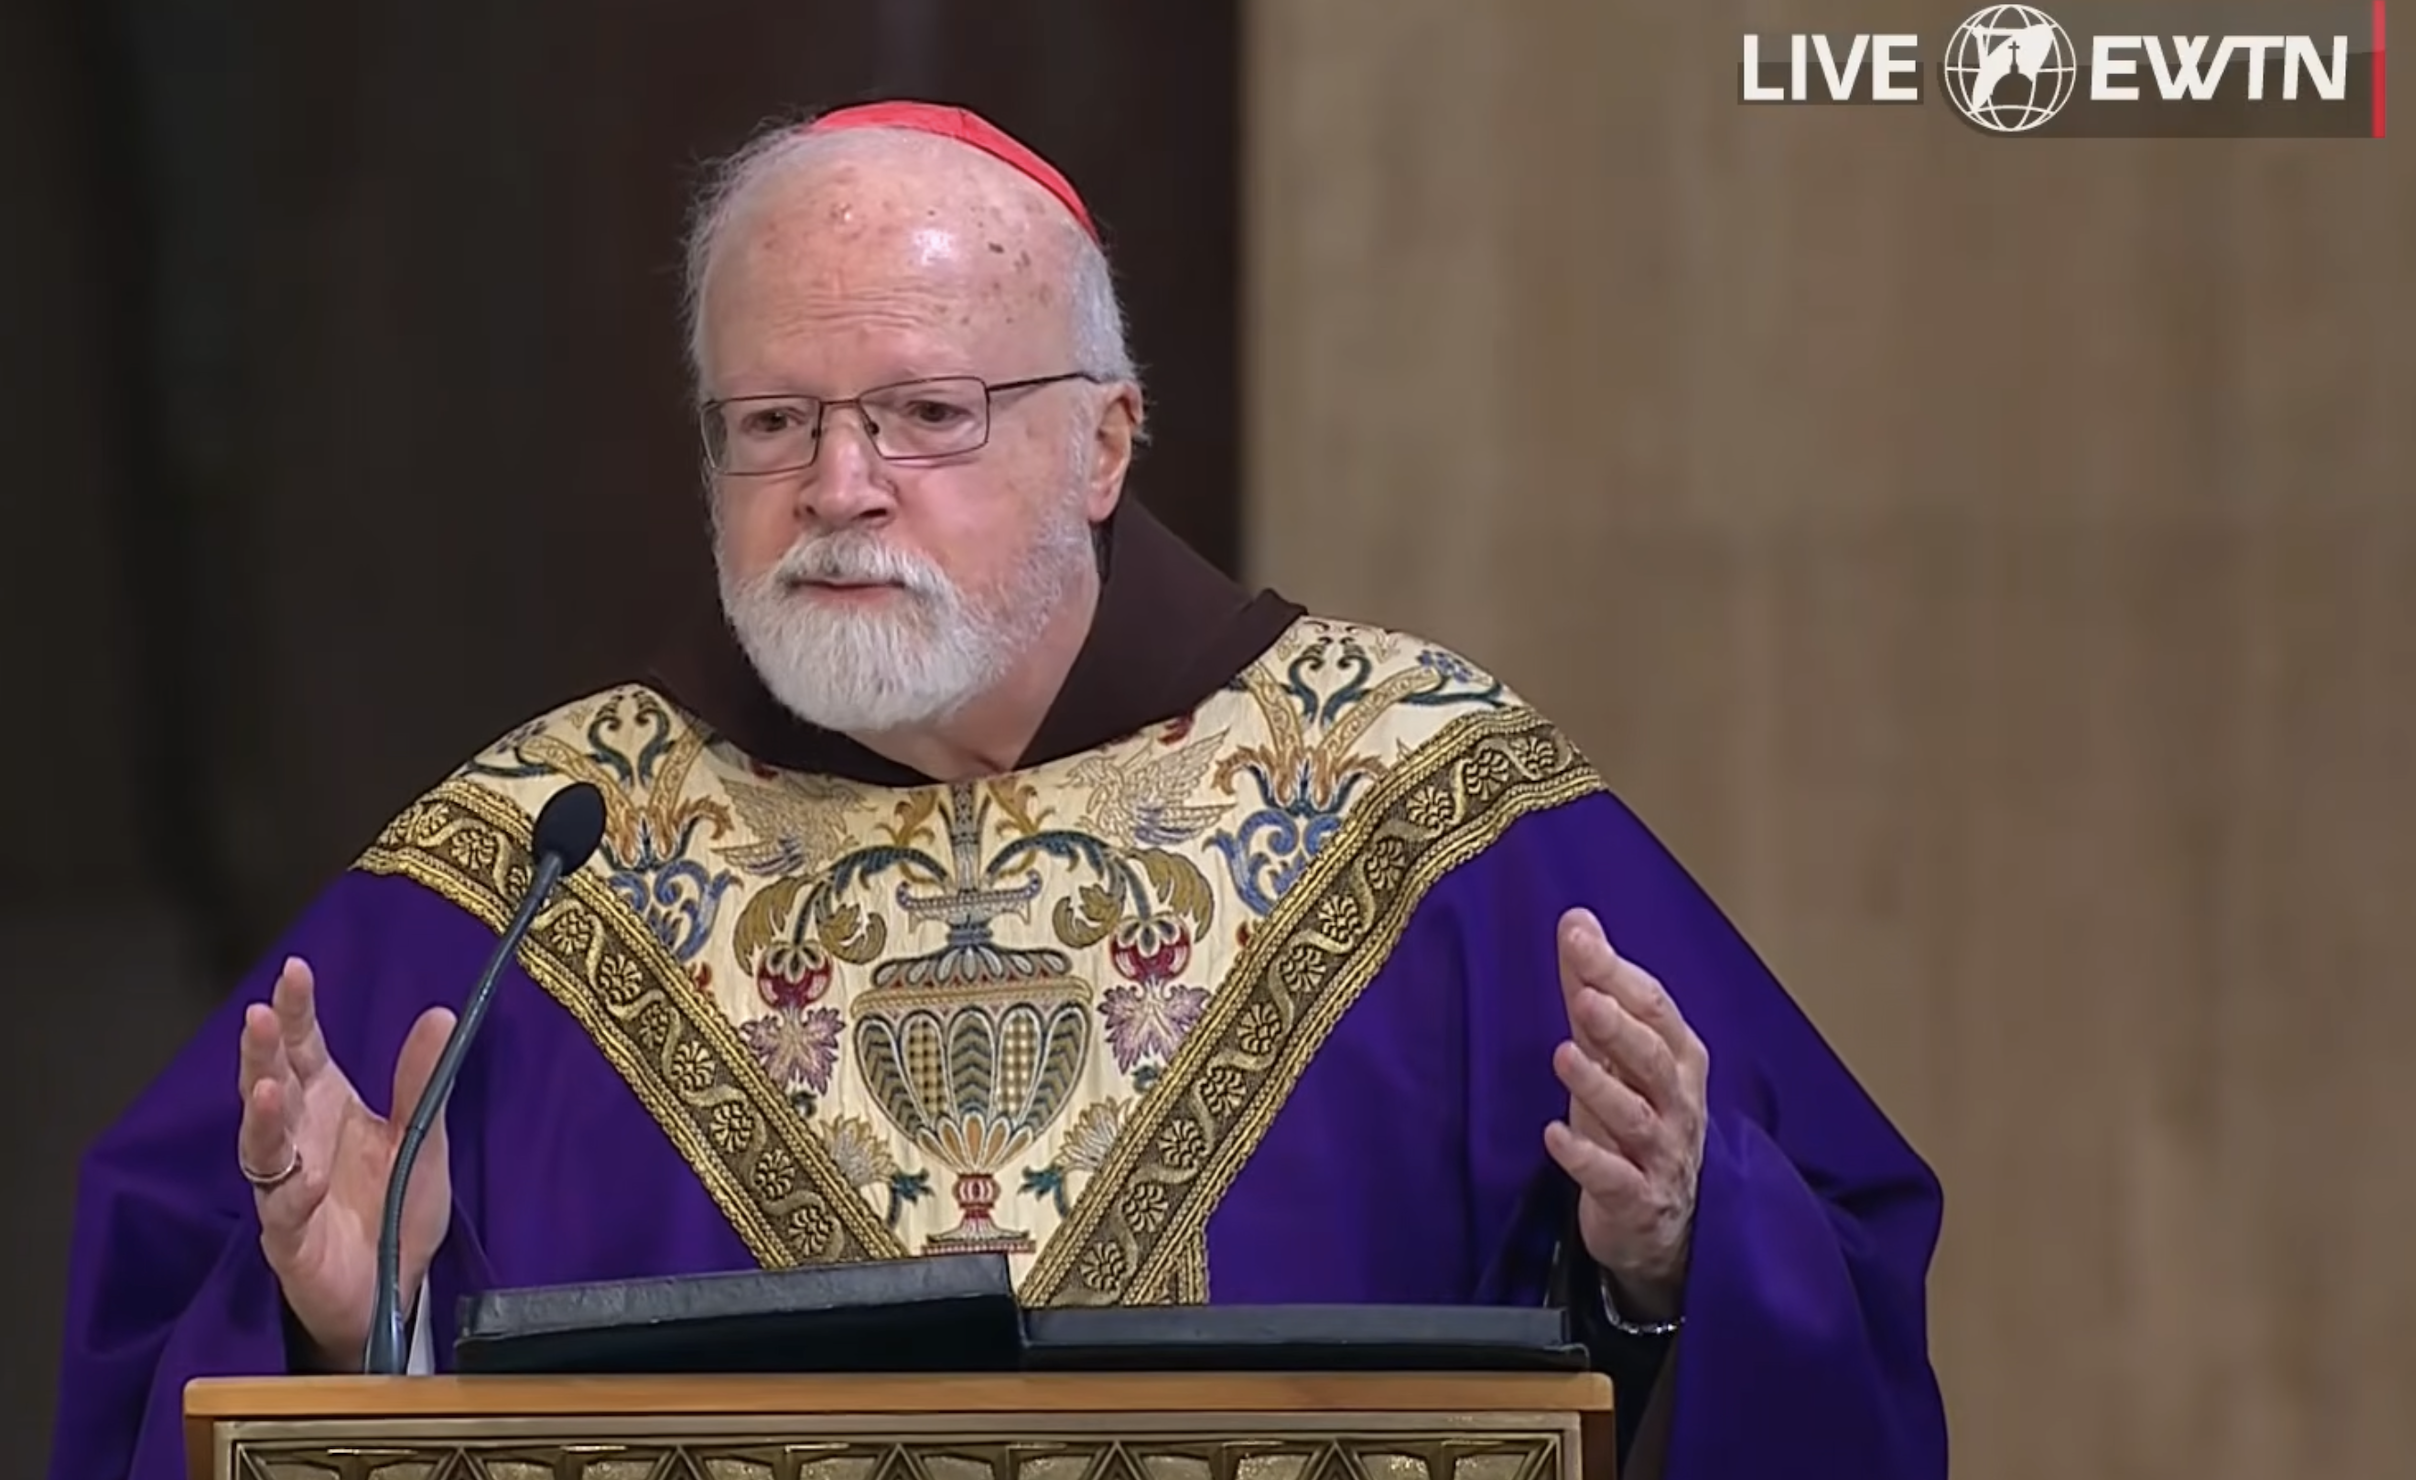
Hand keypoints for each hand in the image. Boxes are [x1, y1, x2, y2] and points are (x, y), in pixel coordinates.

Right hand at [237, 956, 455, 1367]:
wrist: (394, 1289)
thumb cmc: (396, 1207)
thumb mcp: (422, 1137)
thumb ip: (422, 1081)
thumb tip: (441, 1014)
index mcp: (326, 1105)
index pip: (304, 1048)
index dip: (297, 1010)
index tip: (294, 969)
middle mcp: (298, 1140)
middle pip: (269, 1087)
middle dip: (262, 1052)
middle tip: (261, 1016)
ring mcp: (286, 1191)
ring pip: (262, 1148)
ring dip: (261, 1118)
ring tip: (265, 1087)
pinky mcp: (290, 1242)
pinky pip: (283, 1216)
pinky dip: (291, 1196)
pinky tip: (304, 1178)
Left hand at [1544, 908, 1708, 1321]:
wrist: (1662, 1226)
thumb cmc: (1636, 1122)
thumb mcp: (1614, 1054)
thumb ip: (1595, 988)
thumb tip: (1577, 920)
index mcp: (1678, 1058)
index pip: (1654, 1008)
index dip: (1616, 973)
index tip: (1578, 938)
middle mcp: (1678, 1103)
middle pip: (1654, 1058)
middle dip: (1621, 1027)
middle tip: (1586, 996)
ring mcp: (1662, 1155)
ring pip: (1636, 1117)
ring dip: (1600, 1086)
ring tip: (1564, 1055)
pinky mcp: (1638, 1201)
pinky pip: (1615, 1179)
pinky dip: (1586, 1158)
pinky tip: (1554, 1136)